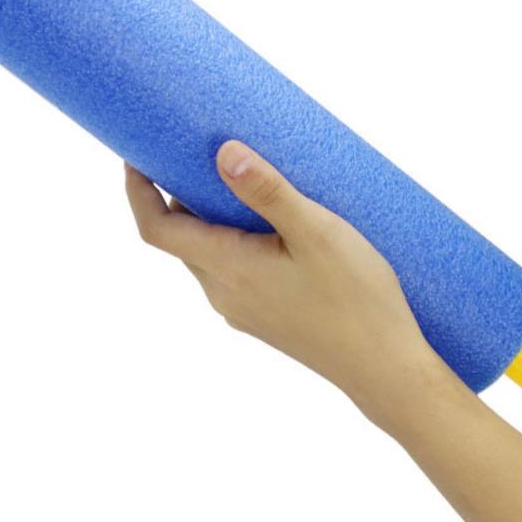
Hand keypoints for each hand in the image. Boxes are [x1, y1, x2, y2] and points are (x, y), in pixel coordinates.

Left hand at [124, 140, 447, 426]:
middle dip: (177, 196)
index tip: (136, 155)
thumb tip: (223, 152)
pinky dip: (234, 240)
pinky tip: (271, 227)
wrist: (385, 369)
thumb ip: (268, 192)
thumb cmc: (356, 299)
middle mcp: (224, 294)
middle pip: (181, 239)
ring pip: (209, 255)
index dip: (137, 191)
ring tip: (239, 182)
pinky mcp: (265, 318)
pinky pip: (233, 271)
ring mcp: (244, 310)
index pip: (156, 229)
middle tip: (198, 152)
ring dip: (209, 218)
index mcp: (228, 269)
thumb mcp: (316, 232)